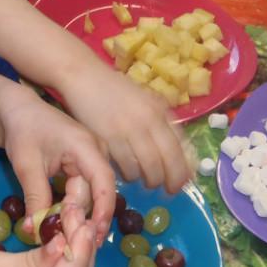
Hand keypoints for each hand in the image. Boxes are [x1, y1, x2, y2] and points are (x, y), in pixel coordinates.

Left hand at [0, 86, 115, 246]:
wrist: (19, 111)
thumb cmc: (23, 131)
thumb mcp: (27, 166)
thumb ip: (36, 198)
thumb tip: (35, 231)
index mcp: (86, 146)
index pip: (104, 182)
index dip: (103, 210)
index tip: (94, 234)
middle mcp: (97, 151)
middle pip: (98, 192)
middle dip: (84, 218)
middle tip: (69, 243)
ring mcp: (94, 157)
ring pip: (91, 193)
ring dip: (78, 214)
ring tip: (66, 236)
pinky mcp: (86, 164)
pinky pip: (85, 189)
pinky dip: (74, 205)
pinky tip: (65, 222)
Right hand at [58, 65, 191, 193]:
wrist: (84, 77)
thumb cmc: (114, 89)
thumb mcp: (144, 100)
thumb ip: (160, 121)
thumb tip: (178, 151)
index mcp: (159, 112)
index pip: (179, 148)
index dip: (182, 171)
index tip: (182, 183)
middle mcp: (147, 121)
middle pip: (165, 163)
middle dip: (169, 182)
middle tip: (166, 190)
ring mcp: (127, 130)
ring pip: (146, 168)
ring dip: (147, 180)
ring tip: (144, 181)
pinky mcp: (107, 138)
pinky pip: (124, 166)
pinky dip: (128, 175)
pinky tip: (126, 173)